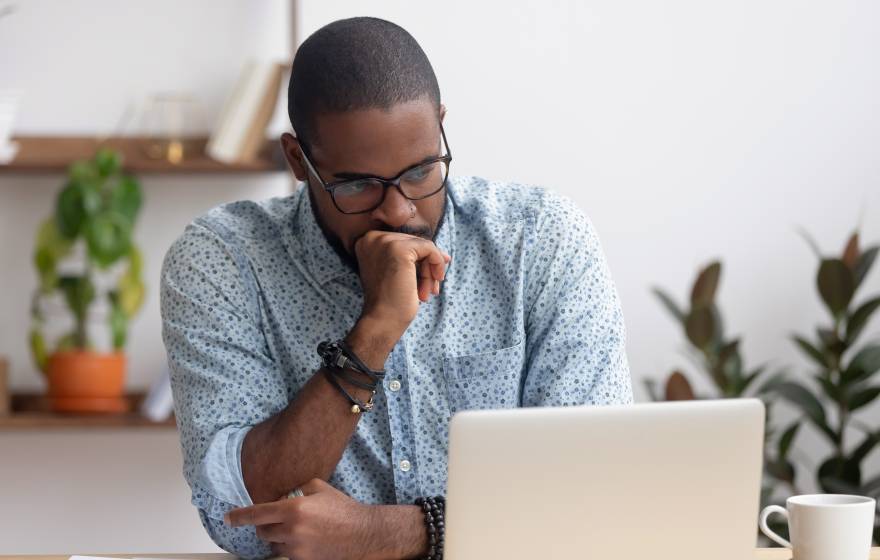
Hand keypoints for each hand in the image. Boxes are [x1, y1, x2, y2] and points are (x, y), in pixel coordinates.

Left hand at [225, 478, 380, 559]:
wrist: (362, 534)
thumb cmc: (343, 509)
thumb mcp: (320, 488)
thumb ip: (298, 488)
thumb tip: (284, 494)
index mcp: (294, 509)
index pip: (257, 514)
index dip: (239, 516)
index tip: (228, 518)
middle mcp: (292, 530)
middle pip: (262, 532)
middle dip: (264, 526)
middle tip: (275, 520)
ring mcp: (297, 548)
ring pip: (273, 545)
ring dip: (277, 537)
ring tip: (295, 530)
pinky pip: (287, 554)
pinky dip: (290, 546)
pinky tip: (306, 539)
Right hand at [353, 231, 450, 335]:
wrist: (383, 320)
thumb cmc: (390, 301)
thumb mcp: (396, 273)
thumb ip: (411, 258)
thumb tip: (444, 255)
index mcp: (367, 242)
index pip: (403, 241)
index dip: (419, 259)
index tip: (431, 275)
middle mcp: (373, 237)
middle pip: (414, 242)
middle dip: (427, 265)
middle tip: (432, 288)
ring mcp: (385, 241)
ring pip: (423, 246)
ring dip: (431, 269)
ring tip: (430, 291)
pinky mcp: (399, 249)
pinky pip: (429, 248)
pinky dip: (437, 264)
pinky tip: (434, 285)